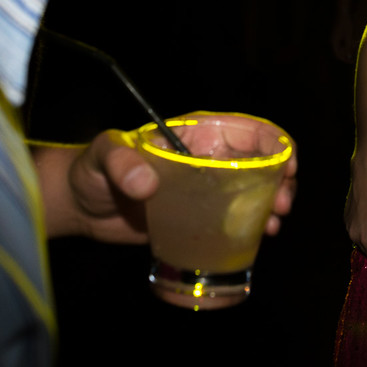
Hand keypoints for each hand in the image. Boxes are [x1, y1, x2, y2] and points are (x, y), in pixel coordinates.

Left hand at [34, 131, 297, 241]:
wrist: (80, 209)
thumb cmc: (90, 171)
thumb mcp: (102, 157)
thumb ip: (120, 162)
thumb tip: (146, 183)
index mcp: (195, 134)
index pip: (246, 129)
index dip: (274, 143)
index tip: (286, 166)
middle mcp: (208, 158)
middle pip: (260, 160)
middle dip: (281, 178)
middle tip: (280, 205)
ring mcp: (207, 189)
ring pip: (255, 189)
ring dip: (273, 203)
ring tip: (273, 223)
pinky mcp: (201, 216)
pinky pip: (237, 217)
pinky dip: (255, 224)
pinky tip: (260, 236)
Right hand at [331, 7, 359, 62]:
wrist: (342, 12)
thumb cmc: (346, 24)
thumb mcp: (348, 36)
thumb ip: (348, 47)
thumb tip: (348, 56)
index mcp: (334, 42)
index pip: (338, 55)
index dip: (345, 59)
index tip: (352, 62)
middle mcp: (332, 40)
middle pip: (338, 52)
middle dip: (346, 55)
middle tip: (354, 57)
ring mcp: (334, 37)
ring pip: (340, 47)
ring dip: (347, 49)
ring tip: (355, 49)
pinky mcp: (337, 34)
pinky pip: (341, 42)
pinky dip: (346, 44)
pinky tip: (353, 42)